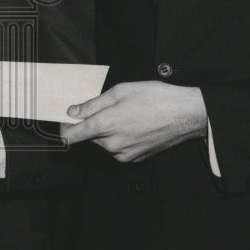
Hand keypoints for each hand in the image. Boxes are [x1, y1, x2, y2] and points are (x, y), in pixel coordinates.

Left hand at [60, 81, 206, 162]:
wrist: (186, 115)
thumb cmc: (155, 98)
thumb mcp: (120, 91)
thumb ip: (93, 104)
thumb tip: (73, 112)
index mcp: (105, 125)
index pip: (71, 136)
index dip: (64, 128)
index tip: (64, 119)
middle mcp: (112, 144)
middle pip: (89, 137)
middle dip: (92, 123)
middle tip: (106, 107)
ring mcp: (125, 154)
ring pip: (104, 143)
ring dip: (107, 131)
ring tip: (126, 113)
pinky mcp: (136, 158)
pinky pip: (118, 148)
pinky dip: (120, 138)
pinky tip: (134, 124)